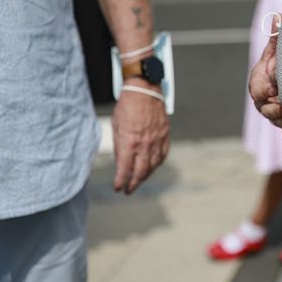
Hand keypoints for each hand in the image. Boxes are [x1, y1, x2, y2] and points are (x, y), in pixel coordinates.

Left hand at [112, 78, 169, 193]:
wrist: (144, 91)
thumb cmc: (127, 107)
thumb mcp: (116, 127)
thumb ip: (119, 146)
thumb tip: (121, 163)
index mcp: (130, 142)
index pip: (125, 169)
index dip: (121, 181)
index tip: (118, 188)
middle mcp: (145, 144)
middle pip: (141, 171)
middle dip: (134, 183)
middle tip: (128, 190)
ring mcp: (157, 140)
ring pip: (153, 165)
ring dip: (146, 175)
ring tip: (139, 180)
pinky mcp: (165, 135)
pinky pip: (163, 154)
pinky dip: (157, 163)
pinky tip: (152, 166)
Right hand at [249, 14, 281, 145]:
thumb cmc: (280, 58)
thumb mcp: (278, 47)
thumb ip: (278, 36)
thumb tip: (279, 18)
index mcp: (257, 81)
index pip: (258, 89)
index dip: (267, 90)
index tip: (277, 89)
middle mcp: (262, 99)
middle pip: (266, 109)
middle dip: (277, 110)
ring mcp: (271, 110)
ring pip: (276, 120)